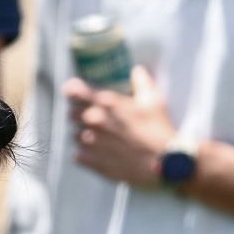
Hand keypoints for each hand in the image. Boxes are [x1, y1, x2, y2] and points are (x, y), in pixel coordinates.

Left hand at [65, 66, 173, 186]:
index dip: (72, 90)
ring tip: (103, 138)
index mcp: (107, 103)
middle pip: (72, 113)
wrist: (161, 164)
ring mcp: (89, 142)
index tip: (72, 92)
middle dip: (80, 114)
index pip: (75, 91)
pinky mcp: (89, 160)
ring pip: (74, 134)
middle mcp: (93, 120)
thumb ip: (142, 82)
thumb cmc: (158, 131)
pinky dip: (85, 153)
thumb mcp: (154, 101)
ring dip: (84, 134)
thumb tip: (137, 70)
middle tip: (97, 118)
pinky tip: (101, 152)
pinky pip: (77, 154)